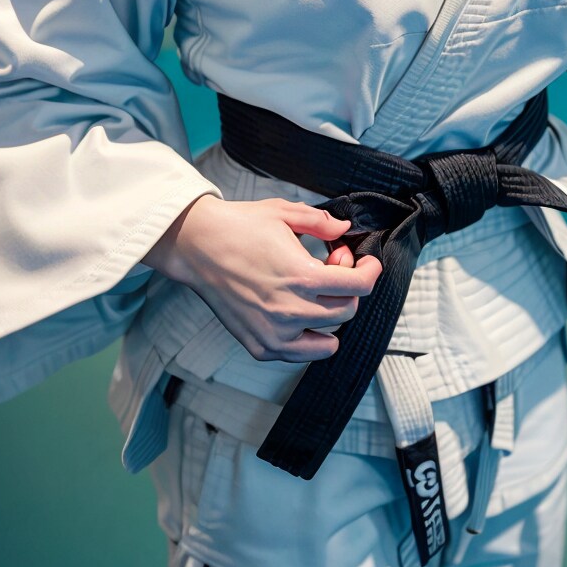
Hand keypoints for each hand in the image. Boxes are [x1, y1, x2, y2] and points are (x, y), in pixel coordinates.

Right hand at [144, 195, 381, 363]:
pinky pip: (301, 354)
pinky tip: (298, 312)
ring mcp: (274, 334)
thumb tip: (344, 230)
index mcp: (302, 277)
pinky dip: (309, 338)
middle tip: (331, 266)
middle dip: (348, 288)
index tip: (366, 262)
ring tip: (314, 292)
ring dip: (331, 315)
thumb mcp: (284, 213)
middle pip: (347, 311)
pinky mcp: (259, 347)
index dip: (370, 271)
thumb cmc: (239, 226)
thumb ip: (321, 222)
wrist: (196, 247)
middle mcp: (291, 311)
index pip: (359, 287)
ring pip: (329, 340)